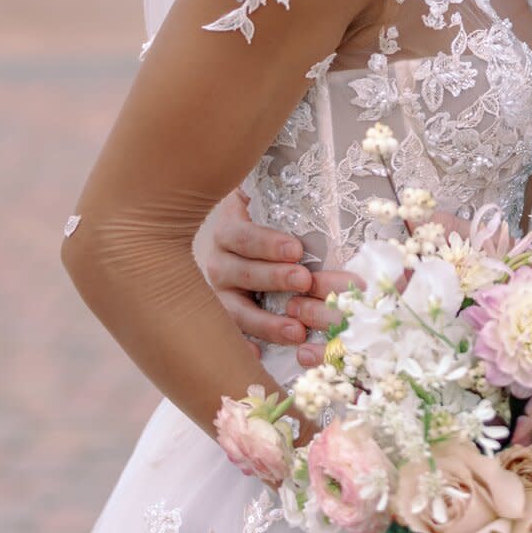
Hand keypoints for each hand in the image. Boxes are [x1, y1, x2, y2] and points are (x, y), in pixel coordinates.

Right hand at [205, 191, 362, 362]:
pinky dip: (244, 348)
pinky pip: (230, 338)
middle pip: (240, 273)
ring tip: (296, 330)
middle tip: (304, 281)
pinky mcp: (222, 321)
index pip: (241, 235)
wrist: (234, 245)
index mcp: (228, 231)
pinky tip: (258, 358)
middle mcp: (218, 262)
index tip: (296, 250)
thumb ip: (285, 199)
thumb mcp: (268, 205)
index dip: (267, 243)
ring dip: (266, 322)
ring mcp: (218, 295)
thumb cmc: (264, 224)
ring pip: (235, 310)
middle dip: (274, 278)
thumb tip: (313, 173)